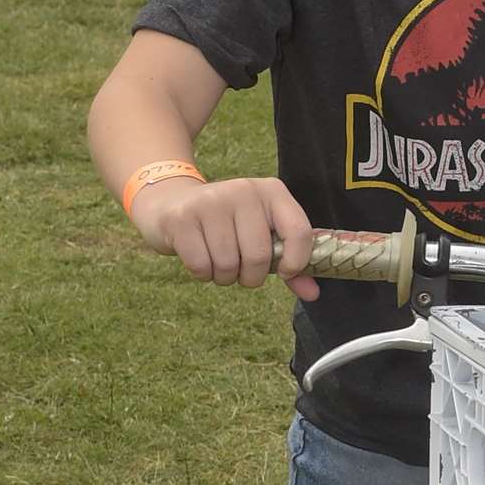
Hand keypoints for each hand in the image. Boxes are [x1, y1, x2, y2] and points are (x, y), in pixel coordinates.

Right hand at [130, 176, 319, 299]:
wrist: (171, 203)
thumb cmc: (227, 226)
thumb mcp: (262, 235)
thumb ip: (290, 263)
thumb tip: (313, 294)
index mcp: (272, 191)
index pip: (299, 230)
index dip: (296, 261)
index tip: (284, 271)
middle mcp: (244, 190)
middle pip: (259, 256)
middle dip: (250, 276)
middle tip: (240, 269)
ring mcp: (211, 201)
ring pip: (228, 264)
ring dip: (223, 276)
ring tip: (218, 261)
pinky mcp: (182, 218)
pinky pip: (201, 266)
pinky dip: (202, 274)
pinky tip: (200, 258)